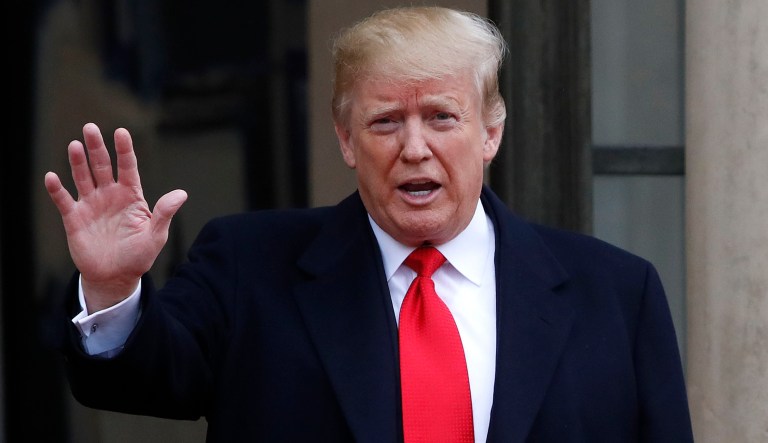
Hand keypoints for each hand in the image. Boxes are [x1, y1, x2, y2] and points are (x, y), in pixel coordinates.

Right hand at [44, 123, 187, 311]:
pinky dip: (57, 189)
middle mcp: (110, 195)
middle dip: (96, 147)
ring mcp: (91, 205)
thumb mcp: (155, 235)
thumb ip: (164, 213)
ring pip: (82, 177)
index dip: (124, 150)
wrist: (115, 277)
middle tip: (90, 127)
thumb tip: (182, 194)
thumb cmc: (139, 255)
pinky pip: (64, 201)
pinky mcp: (74, 218)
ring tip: (74, 145)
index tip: (121, 132)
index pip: (127, 167)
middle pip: (102, 166)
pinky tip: (52, 177)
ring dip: (77, 162)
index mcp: (131, 196)